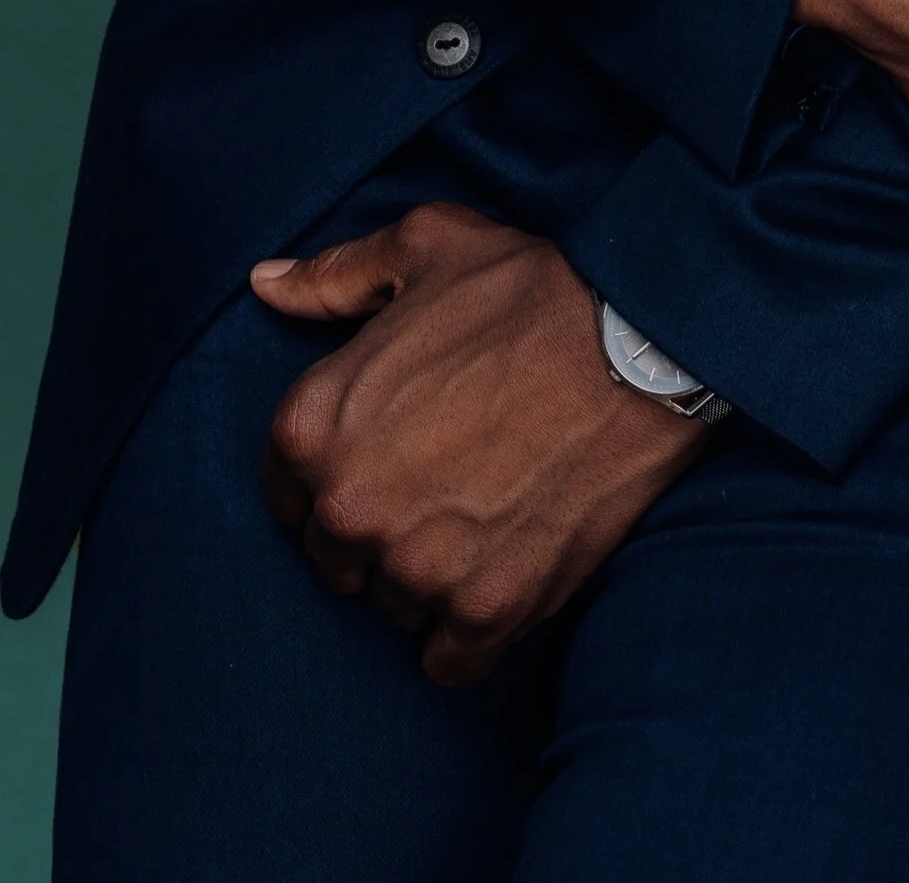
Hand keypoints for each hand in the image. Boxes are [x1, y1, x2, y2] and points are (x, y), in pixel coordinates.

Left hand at [251, 204, 704, 683]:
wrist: (642, 340)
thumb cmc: (530, 288)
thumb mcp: (425, 248)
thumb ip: (333, 276)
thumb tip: (266, 284)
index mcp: (316, 424)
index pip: (286, 492)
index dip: (336, 473)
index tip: (384, 458)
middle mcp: (350, 507)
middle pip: (335, 561)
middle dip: (378, 531)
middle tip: (441, 486)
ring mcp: (417, 566)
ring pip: (394, 606)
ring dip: (428, 578)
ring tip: (484, 520)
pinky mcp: (487, 608)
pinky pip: (448, 661)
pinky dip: (469, 631)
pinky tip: (500, 575)